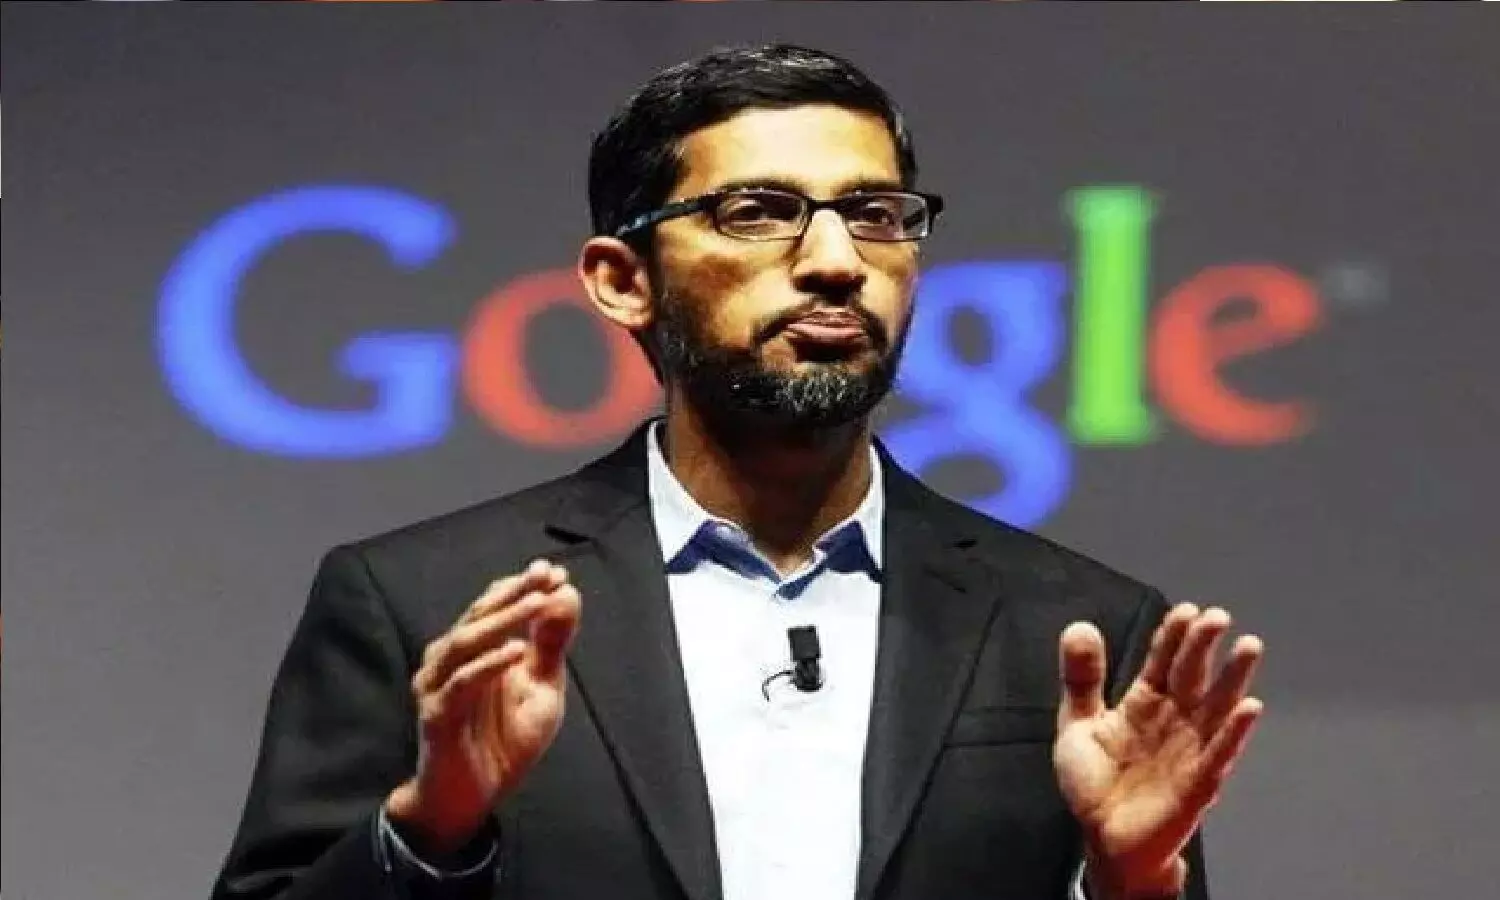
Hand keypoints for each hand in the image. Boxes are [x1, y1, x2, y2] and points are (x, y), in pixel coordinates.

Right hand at [385, 559, 580, 854]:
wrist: (471, 797)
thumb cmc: (503, 741)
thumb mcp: (542, 688)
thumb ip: (551, 643)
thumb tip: (567, 593)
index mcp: (474, 649)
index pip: (494, 605)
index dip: (521, 586)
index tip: (554, 571)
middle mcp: (449, 660)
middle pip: (479, 615)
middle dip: (514, 592)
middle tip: (544, 576)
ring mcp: (437, 686)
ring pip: (465, 641)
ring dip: (502, 620)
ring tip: (537, 603)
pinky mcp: (435, 715)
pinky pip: (459, 684)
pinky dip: (487, 665)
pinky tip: (515, 652)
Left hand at [1053, 604, 1263, 898]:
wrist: (1104, 839)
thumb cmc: (1096, 784)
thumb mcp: (1078, 724)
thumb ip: (1082, 679)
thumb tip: (1080, 627)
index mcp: (1145, 703)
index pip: (1163, 661)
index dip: (1174, 636)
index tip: (1186, 610)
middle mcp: (1173, 719)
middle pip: (1192, 675)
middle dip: (1204, 646)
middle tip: (1217, 616)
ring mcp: (1189, 749)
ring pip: (1216, 707)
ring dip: (1233, 678)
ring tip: (1248, 645)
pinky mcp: (1197, 782)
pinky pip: (1219, 753)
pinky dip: (1234, 732)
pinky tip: (1250, 707)